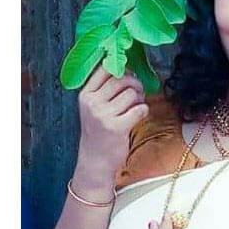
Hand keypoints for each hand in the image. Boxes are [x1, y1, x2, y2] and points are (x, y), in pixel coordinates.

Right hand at [74, 66, 147, 190]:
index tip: (128, 76)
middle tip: (138, 93)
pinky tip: (137, 117)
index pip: (105, 69)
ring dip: (139, 99)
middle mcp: (92, 103)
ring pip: (132, 93)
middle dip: (135, 84)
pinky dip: (143, 111)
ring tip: (135, 108)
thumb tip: (129, 68)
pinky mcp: (117, 127)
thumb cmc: (99, 131)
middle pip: (122, 79)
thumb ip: (106, 88)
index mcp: (85, 94)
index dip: (122, 69)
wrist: (95, 160)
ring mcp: (103, 115)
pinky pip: (140, 109)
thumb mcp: (94, 107)